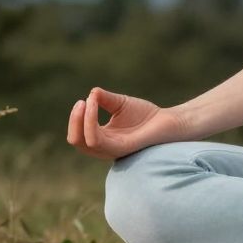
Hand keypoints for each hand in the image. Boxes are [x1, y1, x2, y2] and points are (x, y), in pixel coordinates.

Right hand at [65, 87, 186, 161]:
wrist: (168, 121)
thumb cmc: (145, 115)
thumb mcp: (119, 103)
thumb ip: (104, 99)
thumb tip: (91, 93)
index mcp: (103, 139)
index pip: (78, 135)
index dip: (75, 119)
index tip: (82, 100)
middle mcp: (105, 147)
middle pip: (76, 141)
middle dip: (74, 121)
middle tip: (81, 102)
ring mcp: (113, 149)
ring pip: (85, 142)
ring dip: (82, 119)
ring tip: (87, 102)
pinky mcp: (122, 148)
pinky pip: (98, 140)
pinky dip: (91, 121)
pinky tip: (94, 104)